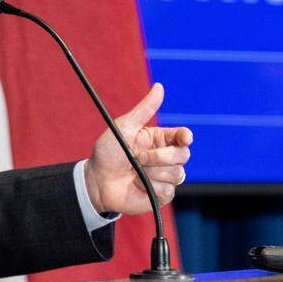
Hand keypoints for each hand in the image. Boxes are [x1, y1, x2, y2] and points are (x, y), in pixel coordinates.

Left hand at [85, 83, 191, 214]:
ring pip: (177, 174)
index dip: (186, 137)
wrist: (96, 181)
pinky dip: (150, 187)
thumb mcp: (124, 127)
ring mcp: (165, 177)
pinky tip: (137, 185)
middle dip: (160, 157)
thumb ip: (144, 109)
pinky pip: (168, 190)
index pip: (183, 137)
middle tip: (139, 158)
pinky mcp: (161, 195)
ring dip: (151, 172)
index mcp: (160, 140)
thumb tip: (159, 87)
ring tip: (134, 172)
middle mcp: (166, 158)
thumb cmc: (108, 152)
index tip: (183, 138)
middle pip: (183, 155)